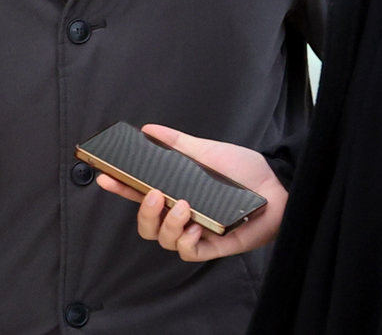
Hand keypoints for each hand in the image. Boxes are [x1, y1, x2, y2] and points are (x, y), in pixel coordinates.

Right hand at [95, 123, 286, 261]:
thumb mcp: (206, 151)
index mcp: (176, 191)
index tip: (104, 176)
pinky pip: (188, 252)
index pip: (140, 193)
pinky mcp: (213, 245)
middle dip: (143, 213)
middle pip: (147, 225)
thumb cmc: (243, 169)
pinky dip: (186, 240)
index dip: (120, 188)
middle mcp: (182, 213)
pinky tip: (195, 226)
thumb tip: (148, 129)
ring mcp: (196, 230)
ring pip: (164, 239)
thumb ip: (176, 142)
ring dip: (168, 224)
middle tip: (154, 194)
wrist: (277, 183)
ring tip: (184, 206)